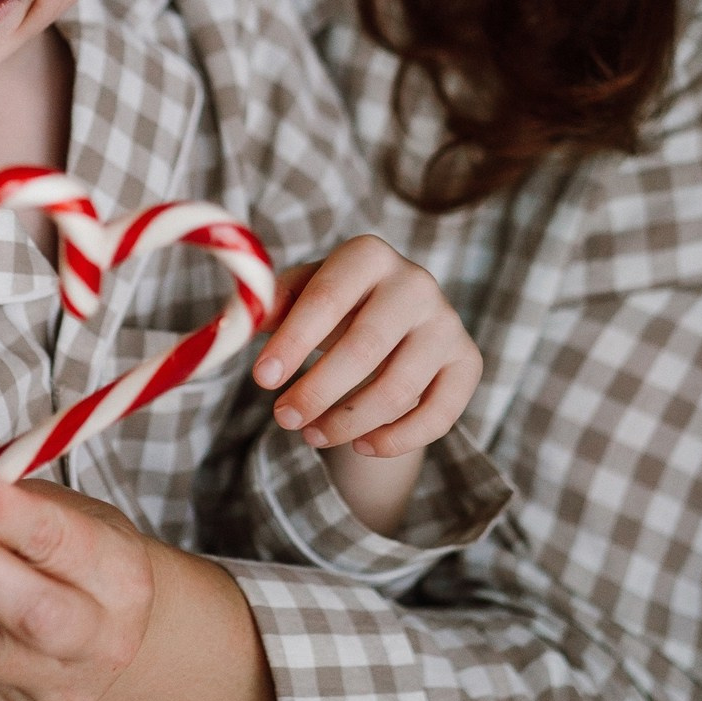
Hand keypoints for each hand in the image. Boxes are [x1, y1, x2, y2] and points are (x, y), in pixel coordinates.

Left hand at [253, 234, 481, 455]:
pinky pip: (438, 416)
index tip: (262, 379)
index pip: (327, 298)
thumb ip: (270, 305)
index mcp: (368, 254)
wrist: (393, 317)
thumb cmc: (335, 305)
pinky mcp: (467, 362)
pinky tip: (360, 446)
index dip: (294, 341)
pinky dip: (395, 441)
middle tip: (283, 419)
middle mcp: (416, 282)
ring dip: (348, 422)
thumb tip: (234, 327)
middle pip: (365, 348)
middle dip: (318, 391)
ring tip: (311, 435)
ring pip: (399, 389)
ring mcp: (447, 323)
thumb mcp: (301, 293)